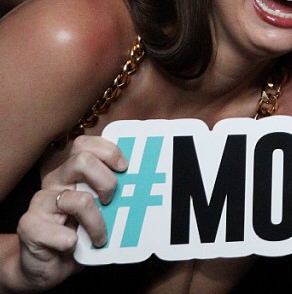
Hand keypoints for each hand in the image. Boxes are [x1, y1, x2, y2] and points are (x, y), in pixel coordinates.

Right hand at [14, 136, 126, 289]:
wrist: (48, 266)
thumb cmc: (79, 235)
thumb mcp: (101, 211)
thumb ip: (113, 195)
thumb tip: (142, 185)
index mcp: (71, 173)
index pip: (85, 145)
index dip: (108, 152)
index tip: (124, 168)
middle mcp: (54, 182)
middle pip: (82, 160)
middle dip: (107, 181)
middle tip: (110, 202)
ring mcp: (40, 203)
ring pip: (79, 200)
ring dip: (96, 223)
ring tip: (99, 237)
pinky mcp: (29, 226)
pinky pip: (59, 231)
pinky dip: (70, 241)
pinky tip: (71, 246)